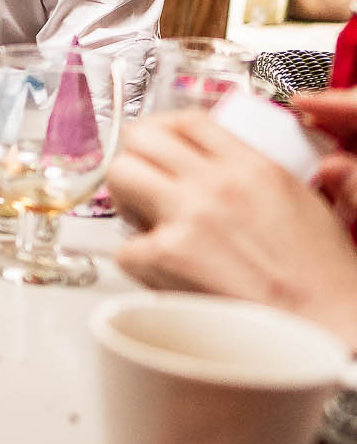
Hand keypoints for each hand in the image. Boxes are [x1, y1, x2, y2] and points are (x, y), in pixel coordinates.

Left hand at [107, 111, 356, 350]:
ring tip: (148, 221)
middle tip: (146, 184)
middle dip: (137, 159)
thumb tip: (216, 158)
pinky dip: (138, 260)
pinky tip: (164, 270)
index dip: (166, 130)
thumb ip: (253, 171)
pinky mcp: (164, 255)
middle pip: (141, 138)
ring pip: (119, 175)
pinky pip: (124, 245)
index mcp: (252, 166)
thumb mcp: (299, 198)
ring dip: (126, 198)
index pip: (187, 120)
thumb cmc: (318, 274)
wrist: (324, 323)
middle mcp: (216, 184)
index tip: (163, 148)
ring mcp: (187, 217)